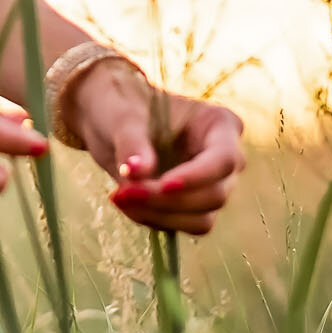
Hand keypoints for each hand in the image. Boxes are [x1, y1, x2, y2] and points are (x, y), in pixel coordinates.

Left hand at [67, 61, 244, 236]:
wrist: (108, 120)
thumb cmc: (122, 107)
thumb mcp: (123, 118)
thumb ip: (133, 143)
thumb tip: (139, 172)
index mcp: (219, 124)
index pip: (223, 159)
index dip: (197, 177)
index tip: (163, 186)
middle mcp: (222, 157)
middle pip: (214, 195)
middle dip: (169, 201)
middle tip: (124, 193)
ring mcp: (209, 184)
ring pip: (201, 219)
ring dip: (160, 215)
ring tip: (119, 197)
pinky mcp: (191, 205)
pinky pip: (182, 225)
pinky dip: (153, 219)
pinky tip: (124, 201)